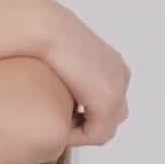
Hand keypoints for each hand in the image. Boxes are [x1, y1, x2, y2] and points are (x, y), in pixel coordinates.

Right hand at [21, 0, 130, 146]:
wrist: (44, 27)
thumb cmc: (44, 37)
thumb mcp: (63, 57)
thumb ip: (70, 75)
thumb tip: (65, 88)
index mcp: (113, 65)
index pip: (110, 103)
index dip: (86, 116)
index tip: (61, 115)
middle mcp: (120, 76)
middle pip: (113, 118)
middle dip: (88, 125)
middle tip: (62, 123)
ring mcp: (116, 88)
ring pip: (106, 128)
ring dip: (83, 132)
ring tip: (59, 126)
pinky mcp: (106, 101)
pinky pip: (96, 134)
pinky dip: (78, 136)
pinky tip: (58, 127)